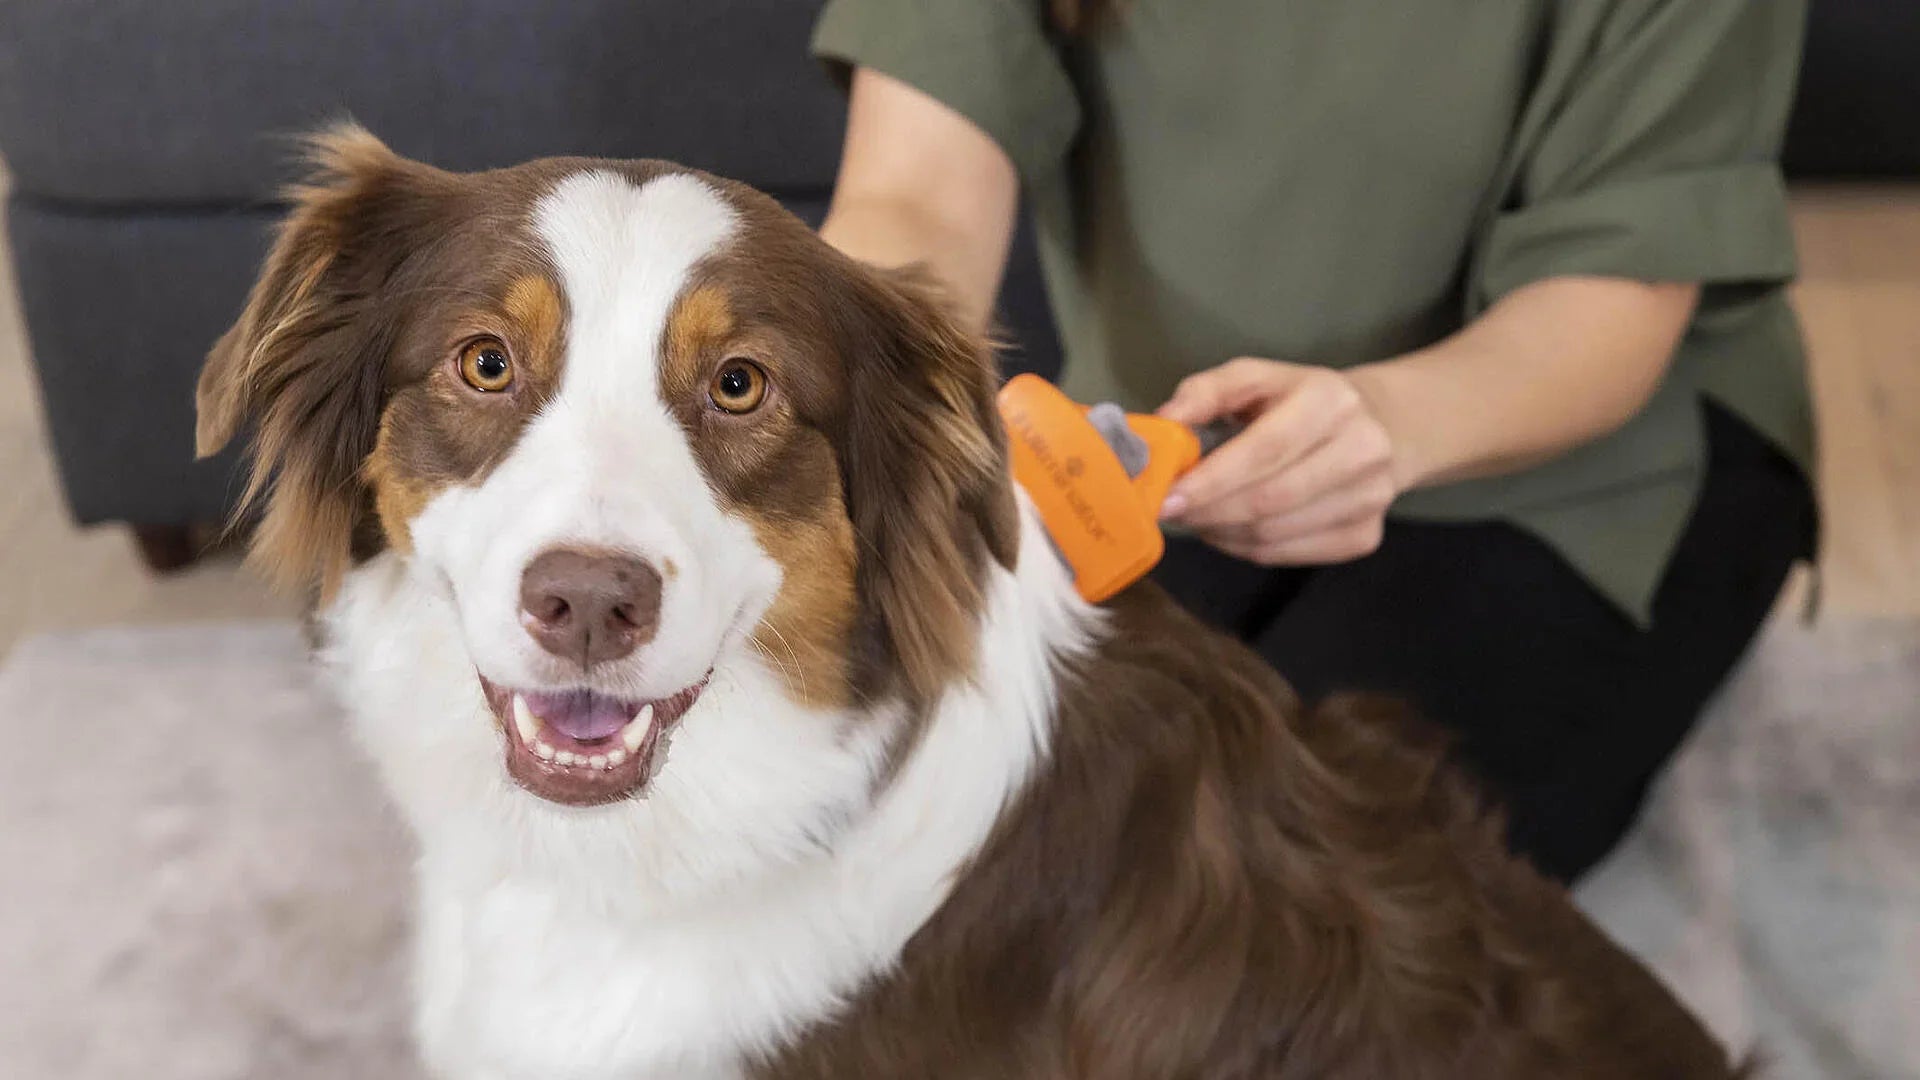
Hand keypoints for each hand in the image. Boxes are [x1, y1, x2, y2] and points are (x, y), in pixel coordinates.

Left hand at [1156, 358, 1401, 565]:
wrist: (1373, 425)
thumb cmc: (1294, 401)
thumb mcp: (1253, 378)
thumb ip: (1205, 393)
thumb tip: (1164, 423)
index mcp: (1331, 400)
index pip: (1266, 449)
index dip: (1212, 479)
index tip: (1168, 497)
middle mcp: (1363, 448)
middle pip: (1270, 498)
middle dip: (1209, 511)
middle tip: (1171, 511)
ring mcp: (1371, 497)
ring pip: (1275, 534)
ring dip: (1222, 531)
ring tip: (1199, 515)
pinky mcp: (1366, 535)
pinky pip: (1287, 556)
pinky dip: (1244, 549)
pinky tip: (1228, 529)